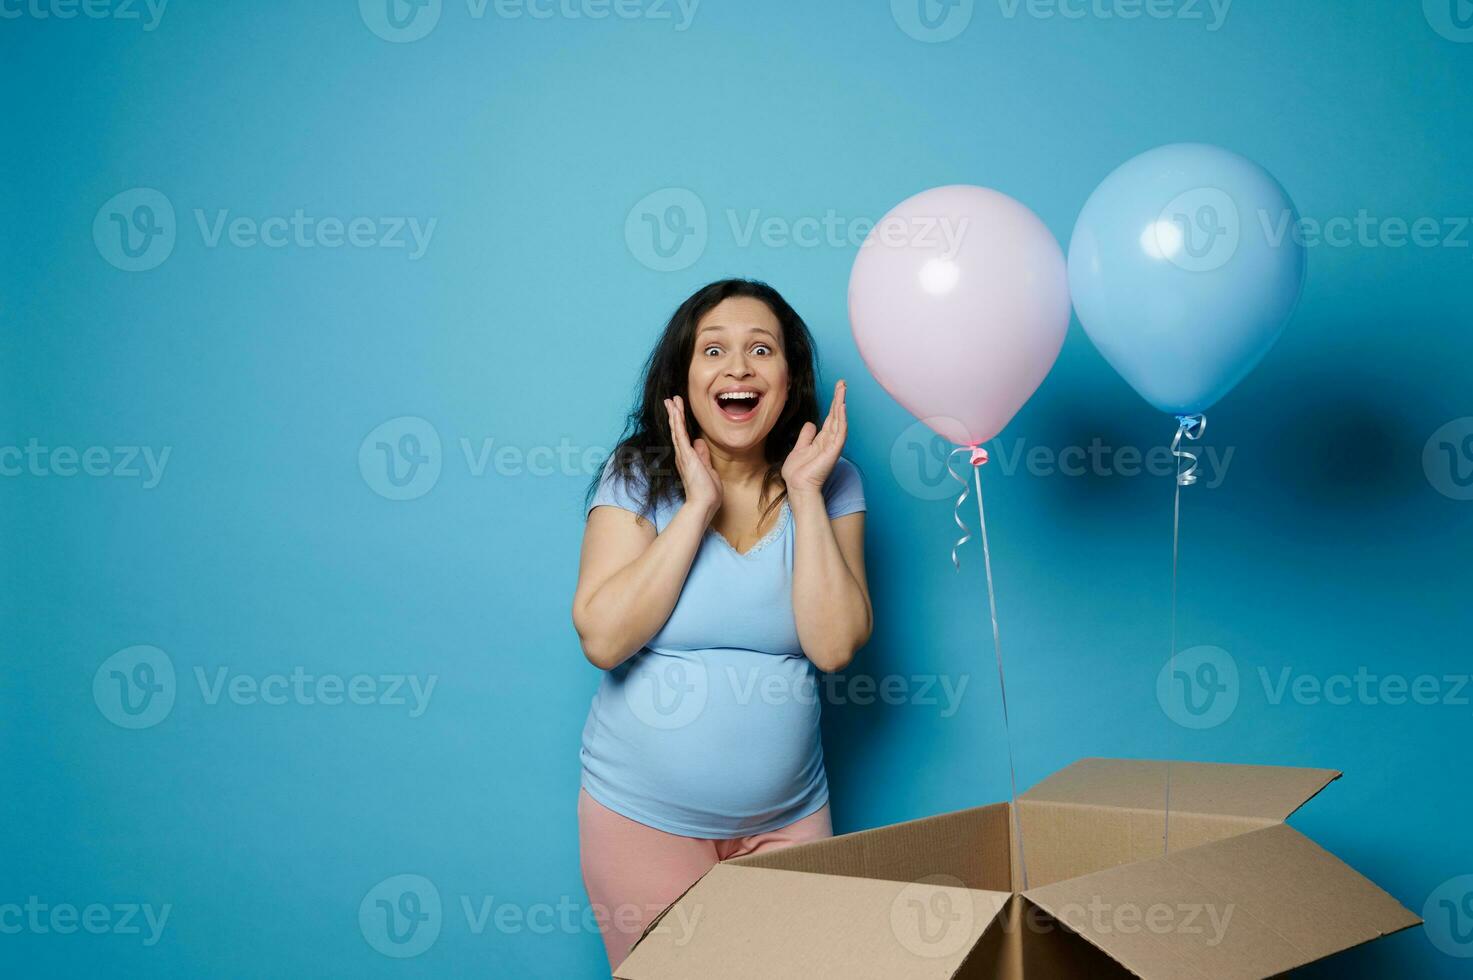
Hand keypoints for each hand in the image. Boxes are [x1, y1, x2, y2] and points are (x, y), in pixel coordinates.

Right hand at [664, 395, 722, 521]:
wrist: (704, 505)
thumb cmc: (708, 493)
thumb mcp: (709, 471)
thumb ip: (704, 456)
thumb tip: (700, 442)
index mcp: (688, 460)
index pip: (684, 437)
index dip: (680, 424)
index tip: (679, 412)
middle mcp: (682, 456)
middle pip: (677, 431)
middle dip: (675, 414)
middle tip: (671, 400)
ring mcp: (683, 456)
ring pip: (677, 430)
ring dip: (674, 414)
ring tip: (671, 400)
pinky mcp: (686, 456)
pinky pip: (680, 435)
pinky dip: (677, 422)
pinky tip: (674, 411)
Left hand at [782, 380, 846, 500]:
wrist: (798, 487)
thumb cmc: (798, 473)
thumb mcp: (799, 449)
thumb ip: (806, 436)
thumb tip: (810, 424)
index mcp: (822, 440)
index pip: (830, 417)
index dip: (833, 402)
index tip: (837, 388)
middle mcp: (829, 441)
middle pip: (837, 415)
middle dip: (839, 398)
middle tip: (842, 382)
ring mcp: (833, 445)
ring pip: (840, 420)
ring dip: (841, 404)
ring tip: (842, 389)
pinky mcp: (833, 451)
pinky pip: (840, 432)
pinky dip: (842, 419)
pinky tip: (841, 407)